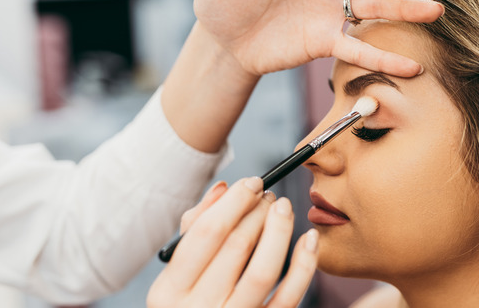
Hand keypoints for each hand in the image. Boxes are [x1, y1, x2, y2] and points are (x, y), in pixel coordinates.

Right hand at [147, 178, 317, 307]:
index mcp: (169, 291)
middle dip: (258, 211)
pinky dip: (304, 264)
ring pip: (263, 270)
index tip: (252, 183)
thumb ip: (196, 228)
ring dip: (279, 231)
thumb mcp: (180, 274)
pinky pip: (290, 296)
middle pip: (236, 246)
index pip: (206, 233)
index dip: (235, 202)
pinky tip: (309, 238)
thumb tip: (224, 189)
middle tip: (270, 195)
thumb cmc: (192, 301)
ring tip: (284, 208)